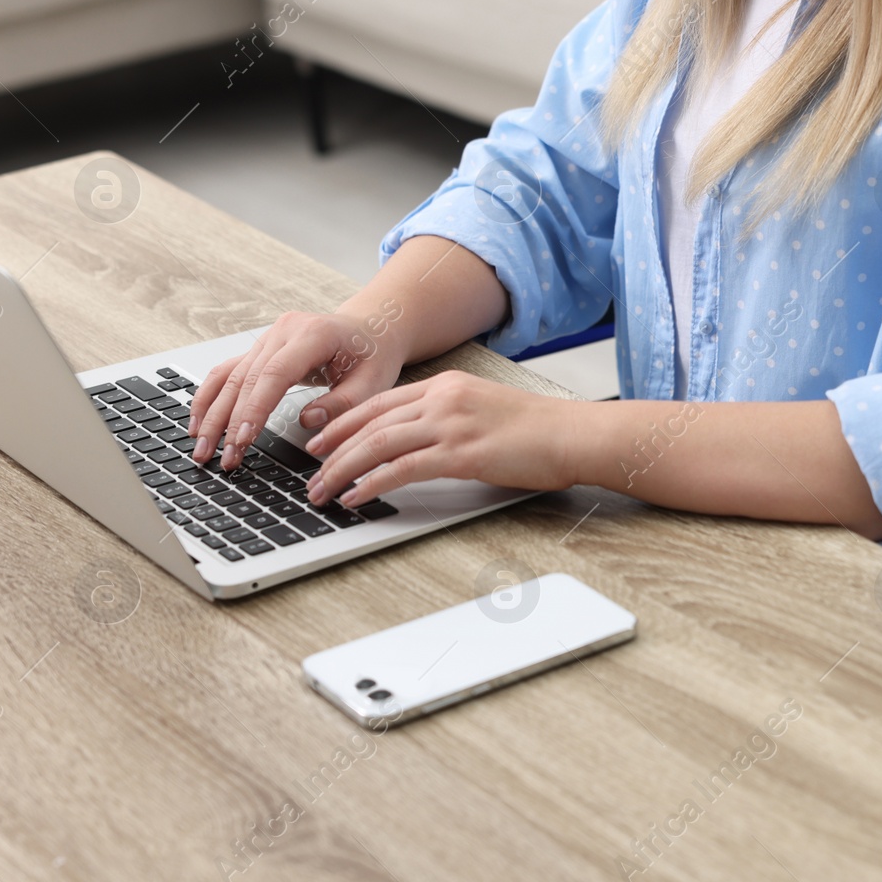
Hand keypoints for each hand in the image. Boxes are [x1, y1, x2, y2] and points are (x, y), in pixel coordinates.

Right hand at [188, 307, 406, 468]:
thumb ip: (343, 403)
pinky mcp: (260, 348)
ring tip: (201, 447)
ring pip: (231, 376)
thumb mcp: (374, 381)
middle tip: (218, 456)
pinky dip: (210, 396)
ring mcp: (268, 337)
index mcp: (314, 334)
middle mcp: (284, 331)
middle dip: (227, 421)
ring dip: (212, 413)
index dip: (255, 407)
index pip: (275, 373)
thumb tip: (308, 422)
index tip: (242, 439)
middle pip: (246, 378)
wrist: (371, 328)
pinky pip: (228, 371)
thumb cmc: (373, 354)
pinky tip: (198, 420)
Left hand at [302, 370, 579, 506]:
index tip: (319, 441)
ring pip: (377, 443)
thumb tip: (419, 443)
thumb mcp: (485, 411)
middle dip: (332, 448)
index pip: (380, 402)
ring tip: (321, 492)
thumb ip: (450, 419)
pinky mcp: (462, 453)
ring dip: (341, 470)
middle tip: (308, 471)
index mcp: (447, 385)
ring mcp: (451, 424)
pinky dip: (372, 483)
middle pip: (370, 421)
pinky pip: (403, 468)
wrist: (573, 434)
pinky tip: (356, 497)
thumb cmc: (539, 431)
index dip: (343, 422)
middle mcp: (443, 398)